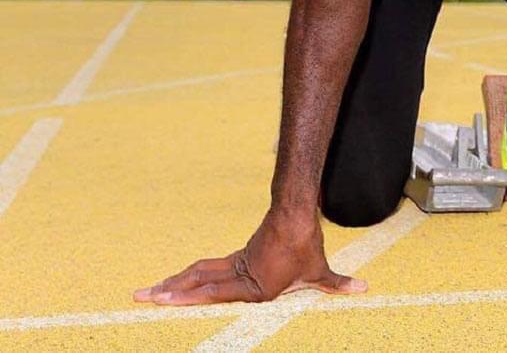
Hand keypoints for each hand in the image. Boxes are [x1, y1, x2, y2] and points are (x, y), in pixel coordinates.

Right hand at [133, 210, 364, 304]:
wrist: (298, 213)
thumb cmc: (308, 245)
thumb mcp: (321, 270)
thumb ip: (337, 283)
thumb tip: (364, 289)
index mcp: (255, 286)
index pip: (213, 293)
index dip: (185, 296)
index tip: (161, 298)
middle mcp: (239, 276)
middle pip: (197, 283)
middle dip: (168, 291)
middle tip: (138, 296)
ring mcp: (236, 266)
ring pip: (198, 274)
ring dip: (174, 284)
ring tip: (147, 292)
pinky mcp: (237, 259)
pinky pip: (207, 270)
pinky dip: (189, 277)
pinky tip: (177, 283)